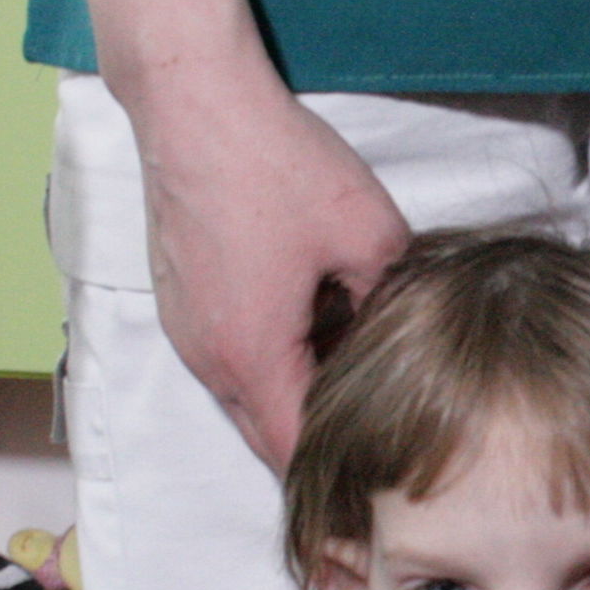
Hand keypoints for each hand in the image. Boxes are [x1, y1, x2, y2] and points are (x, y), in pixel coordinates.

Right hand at [123, 69, 410, 470]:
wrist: (193, 100)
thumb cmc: (273, 162)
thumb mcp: (369, 233)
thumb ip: (393, 298)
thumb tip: (408, 329)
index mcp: (251, 356)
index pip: (294, 451)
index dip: (336, 474)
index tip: (376, 488)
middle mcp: (208, 358)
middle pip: (266, 434)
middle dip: (318, 440)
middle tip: (375, 440)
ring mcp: (186, 330)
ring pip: (247, 395)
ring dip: (296, 394)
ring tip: (353, 372)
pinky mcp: (181, 300)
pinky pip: (229, 356)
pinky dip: (271, 359)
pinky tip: (314, 322)